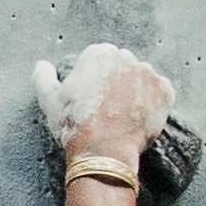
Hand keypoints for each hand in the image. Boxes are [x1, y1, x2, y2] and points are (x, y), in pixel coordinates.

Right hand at [30, 43, 173, 168]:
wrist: (104, 152)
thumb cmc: (75, 125)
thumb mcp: (49, 101)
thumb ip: (43, 78)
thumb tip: (41, 65)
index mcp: (99, 53)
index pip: (100, 59)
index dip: (95, 79)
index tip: (92, 98)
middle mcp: (126, 58)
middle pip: (122, 66)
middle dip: (117, 82)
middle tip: (108, 109)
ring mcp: (147, 74)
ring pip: (141, 78)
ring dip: (136, 91)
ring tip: (124, 116)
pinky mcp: (164, 92)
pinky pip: (160, 91)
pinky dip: (153, 102)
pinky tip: (139, 117)